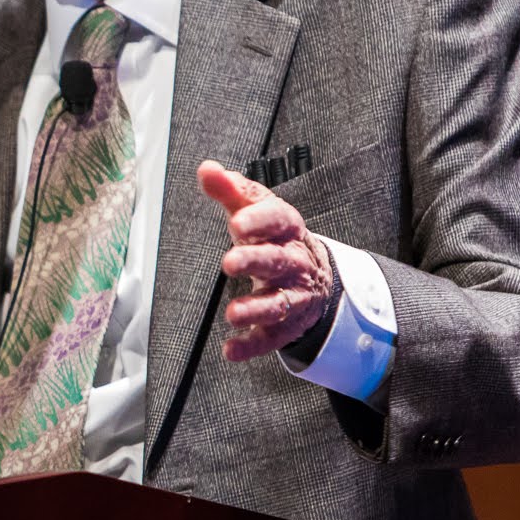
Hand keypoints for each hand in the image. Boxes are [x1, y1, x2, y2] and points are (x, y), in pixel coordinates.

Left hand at [197, 159, 334, 361]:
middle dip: (256, 262)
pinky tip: (231, 351)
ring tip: (233, 314)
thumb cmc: (272, 236)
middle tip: (230, 262)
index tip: (237, 222)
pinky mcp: (287, 324)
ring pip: (279, 303)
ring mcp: (293, 294)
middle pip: (278, 261)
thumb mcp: (253, 209)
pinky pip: (272, 337)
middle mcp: (294, 261)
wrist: (313, 274)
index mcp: (286, 228)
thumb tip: (206, 168)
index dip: (260, 221)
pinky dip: (252, 346)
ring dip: (256, 309)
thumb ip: (229, 190)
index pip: (278, 219)